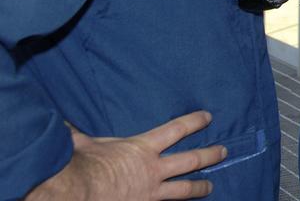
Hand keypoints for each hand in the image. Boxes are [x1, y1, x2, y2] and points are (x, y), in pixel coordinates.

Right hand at [27, 111, 224, 200]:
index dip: (195, 121)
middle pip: (191, 160)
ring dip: (200, 187)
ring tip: (210, 187)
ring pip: (184, 190)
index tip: (208, 116)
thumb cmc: (82, 166)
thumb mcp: (84, 144)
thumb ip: (81, 134)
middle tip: (223, 151)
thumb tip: (65, 123)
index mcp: (143, 149)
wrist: (77, 194)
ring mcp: (151, 193)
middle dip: (210, 155)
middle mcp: (154, 170)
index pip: (177, 129)